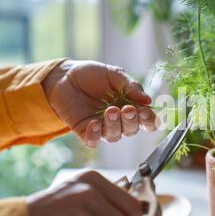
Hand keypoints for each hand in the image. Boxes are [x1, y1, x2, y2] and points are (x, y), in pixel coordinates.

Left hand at [43, 60, 157, 147]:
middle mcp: (119, 120)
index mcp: (131, 107)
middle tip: (127, 110)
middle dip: (132, 122)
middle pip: (131, 130)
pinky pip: (93, 141)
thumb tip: (148, 100)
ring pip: (114, 136)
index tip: (145, 112)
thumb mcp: (114, 75)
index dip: (149, 120)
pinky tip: (94, 124)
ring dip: (114, 125)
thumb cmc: (92, 75)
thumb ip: (131, 86)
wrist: (65, 75)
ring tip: (110, 111)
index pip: (146, 121)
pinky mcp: (85, 131)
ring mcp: (102, 127)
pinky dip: (95, 135)